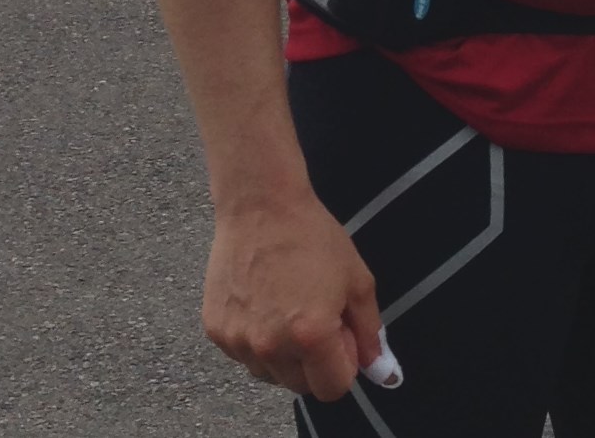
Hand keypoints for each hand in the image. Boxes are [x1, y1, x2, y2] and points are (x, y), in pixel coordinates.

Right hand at [202, 190, 383, 399]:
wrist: (260, 205)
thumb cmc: (313, 236)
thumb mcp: (356, 279)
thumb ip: (370, 330)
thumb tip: (378, 369)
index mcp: (311, 336)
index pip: (333, 389)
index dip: (343, 362)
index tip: (339, 331)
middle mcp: (271, 347)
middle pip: (301, 385)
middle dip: (314, 360)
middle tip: (314, 314)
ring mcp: (239, 341)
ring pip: (270, 373)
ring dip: (282, 353)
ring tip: (286, 306)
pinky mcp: (216, 331)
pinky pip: (244, 354)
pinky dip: (255, 338)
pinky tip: (262, 301)